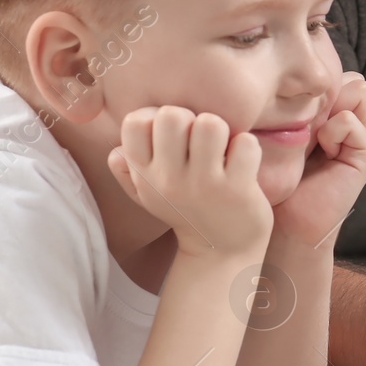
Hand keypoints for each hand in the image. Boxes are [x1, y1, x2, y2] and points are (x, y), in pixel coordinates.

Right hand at [106, 106, 272, 256]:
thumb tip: (116, 152)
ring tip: (222, 149)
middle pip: (172, 115)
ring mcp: (204, 185)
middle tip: (201, 140)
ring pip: (211, 124)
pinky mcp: (238, 190)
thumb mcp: (147, 194)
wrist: (222, 251)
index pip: (135, 122)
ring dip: (222, 130)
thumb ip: (126, 170)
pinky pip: (245, 144)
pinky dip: (248, 147)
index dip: (157, 116)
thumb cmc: (185, 209)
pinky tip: (242, 163)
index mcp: (144, 174)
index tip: (173, 136)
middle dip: (191, 118)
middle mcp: (169, 180)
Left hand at [270, 71, 365, 246]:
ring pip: (354, 92)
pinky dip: (333, 129)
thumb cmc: (272, 178)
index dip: (312, 81)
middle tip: (301, 116)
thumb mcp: (274, 134)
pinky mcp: (363, 155)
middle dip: (321, 91)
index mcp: (325, 115)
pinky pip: (350, 121)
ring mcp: (356, 137)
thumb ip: (286, 106)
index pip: (331, 76)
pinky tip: (322, 146)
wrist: (285, 222)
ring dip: (327, 108)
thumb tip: (294, 74)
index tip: (287, 101)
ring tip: (311, 132)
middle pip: (345, 80)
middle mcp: (343, 122)